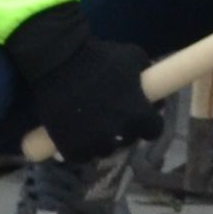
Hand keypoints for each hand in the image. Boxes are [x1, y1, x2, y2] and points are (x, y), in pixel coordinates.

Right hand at [2, 3, 158, 163]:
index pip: (154, 130)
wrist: (59, 65)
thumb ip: (144, 73)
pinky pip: (82, 156)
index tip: (141, 116)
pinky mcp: (72, 150)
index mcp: (139, 114)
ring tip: (92, 124)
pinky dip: (81, 149)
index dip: (148, 124)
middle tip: (113, 116)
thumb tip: (150, 82)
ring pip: (105, 150)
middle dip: (124, 130)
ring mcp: (95, 145)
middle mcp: (121, 134)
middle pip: (129, 140)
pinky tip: (77, 134)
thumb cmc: (99, 58)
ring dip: (103, 141)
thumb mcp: (132, 57)